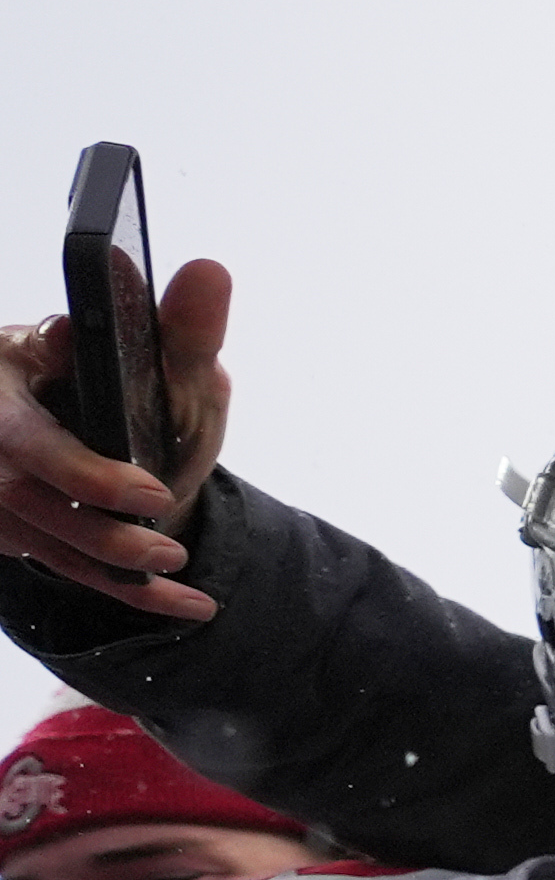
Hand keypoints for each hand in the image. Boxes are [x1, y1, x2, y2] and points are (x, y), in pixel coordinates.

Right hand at [0, 254, 236, 618]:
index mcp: (6, 375)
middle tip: (168, 546)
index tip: (149, 492)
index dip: (82, 470)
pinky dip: (126, 592)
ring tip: (179, 571)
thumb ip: (183, 328)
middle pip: (24, 496)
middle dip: (99, 527)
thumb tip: (209, 273)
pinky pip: (59, 566)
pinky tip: (185, 605)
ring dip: (112, 566)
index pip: (25, 434)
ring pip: (38, 538)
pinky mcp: (6, 525)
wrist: (104, 432)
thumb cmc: (125, 385)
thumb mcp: (160, 357)